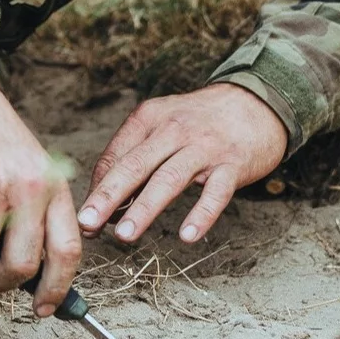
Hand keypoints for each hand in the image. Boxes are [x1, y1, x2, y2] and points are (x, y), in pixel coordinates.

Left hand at [78, 83, 287, 245]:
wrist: (256, 103)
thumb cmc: (200, 122)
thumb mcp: (162, 124)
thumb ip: (135, 156)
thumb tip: (107, 202)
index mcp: (150, 118)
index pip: (115, 156)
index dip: (97, 188)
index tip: (84, 218)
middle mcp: (174, 129)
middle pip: (135, 165)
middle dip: (108, 196)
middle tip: (87, 223)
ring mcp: (204, 146)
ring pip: (169, 179)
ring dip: (144, 208)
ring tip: (124, 235)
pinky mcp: (233, 164)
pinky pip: (215, 192)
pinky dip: (202, 214)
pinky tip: (187, 236)